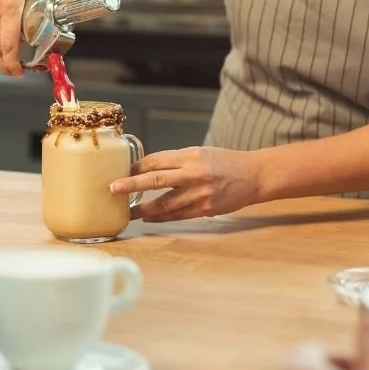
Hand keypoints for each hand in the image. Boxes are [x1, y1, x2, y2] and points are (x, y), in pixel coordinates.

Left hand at [110, 146, 262, 221]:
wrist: (254, 176)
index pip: (156, 161)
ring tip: (128, 212)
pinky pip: (177, 215)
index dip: (136, 167)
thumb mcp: (200, 153)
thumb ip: (176, 161)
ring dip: (143, 209)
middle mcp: (194, 174)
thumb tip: (148, 170)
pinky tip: (148, 217)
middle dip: (132, 185)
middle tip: (114, 189)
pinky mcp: (205, 210)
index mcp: (191, 156)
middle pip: (156, 180)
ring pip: (164, 204)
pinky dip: (160, 217)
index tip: (121, 172)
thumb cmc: (225, 162)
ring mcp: (200, 194)